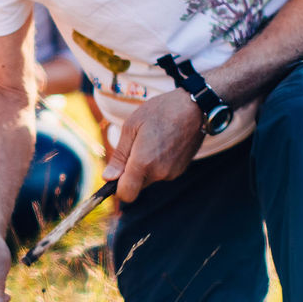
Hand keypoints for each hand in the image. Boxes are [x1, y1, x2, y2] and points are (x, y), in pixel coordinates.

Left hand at [104, 88, 203, 202]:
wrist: (194, 107)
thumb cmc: (160, 111)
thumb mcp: (131, 127)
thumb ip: (119, 156)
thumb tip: (108, 178)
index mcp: (144, 162)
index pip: (126, 194)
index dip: (117, 188)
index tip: (115, 173)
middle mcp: (159, 173)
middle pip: (136, 186)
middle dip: (130, 173)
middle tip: (134, 146)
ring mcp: (172, 173)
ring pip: (148, 179)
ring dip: (144, 166)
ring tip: (151, 141)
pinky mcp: (180, 170)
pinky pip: (161, 173)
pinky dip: (157, 163)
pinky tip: (162, 143)